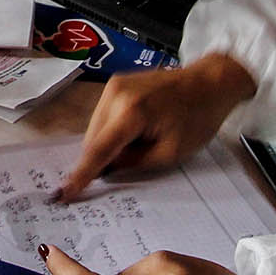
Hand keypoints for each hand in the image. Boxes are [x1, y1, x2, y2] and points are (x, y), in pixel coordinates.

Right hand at [55, 53, 255, 201]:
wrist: (209, 82)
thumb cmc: (197, 117)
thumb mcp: (170, 152)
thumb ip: (134, 163)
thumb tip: (107, 168)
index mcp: (131, 112)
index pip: (99, 150)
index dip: (82, 174)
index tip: (66, 192)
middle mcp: (115, 94)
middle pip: (92, 139)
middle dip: (102, 157)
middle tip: (128, 164)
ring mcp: (113, 85)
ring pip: (96, 128)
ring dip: (108, 143)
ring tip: (141, 142)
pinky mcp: (116, 83)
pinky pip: (103, 116)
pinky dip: (112, 130)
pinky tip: (136, 132)